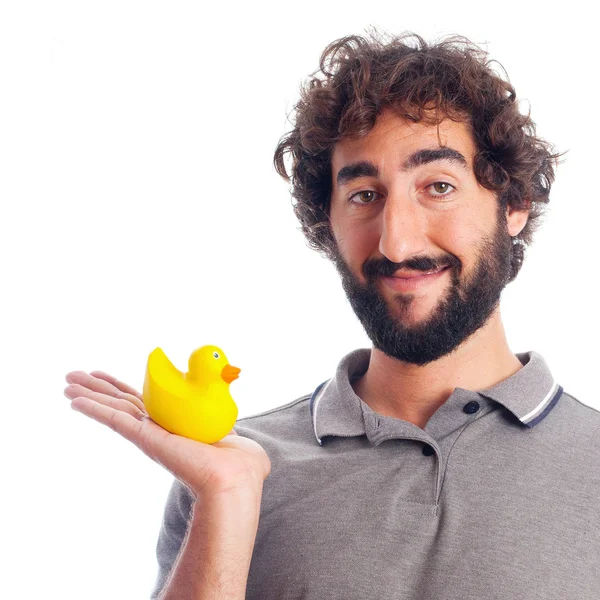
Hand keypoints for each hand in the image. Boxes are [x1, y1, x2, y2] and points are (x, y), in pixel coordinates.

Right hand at [64, 370, 270, 497]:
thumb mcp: (230, 434)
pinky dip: (94, 409)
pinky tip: (75, 400)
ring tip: (66, 383)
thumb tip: (240, 441)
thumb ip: (230, 433)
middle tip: (73, 377)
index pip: (140, 402)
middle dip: (97, 388)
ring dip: (88, 395)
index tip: (102, 376)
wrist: (234, 476)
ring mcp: (149, 434)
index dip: (121, 388)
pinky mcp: (146, 437)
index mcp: (173, 425)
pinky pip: (115, 420)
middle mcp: (157, 428)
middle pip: (120, 402)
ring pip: (112, 408)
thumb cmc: (239, 462)